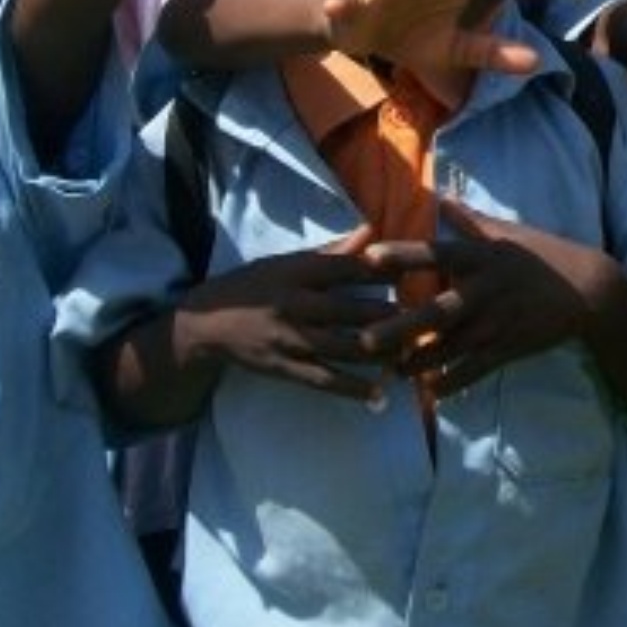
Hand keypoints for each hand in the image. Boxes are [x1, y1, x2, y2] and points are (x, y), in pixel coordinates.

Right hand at [180, 231, 399, 403]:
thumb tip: (371, 230)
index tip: (409, 272)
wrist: (206, 324)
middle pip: (349, 312)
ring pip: (342, 349)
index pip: (344, 269)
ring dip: (379, 353)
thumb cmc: (254, 285)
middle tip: (421, 318)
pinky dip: (354, 390)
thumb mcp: (286, 261)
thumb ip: (331, 251)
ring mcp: (289, 340)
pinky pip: (324, 381)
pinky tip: (381, 397)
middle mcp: (294, 305)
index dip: (379, 272)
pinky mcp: (285, 369)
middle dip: (387, 316)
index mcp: (295, 273)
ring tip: (408, 353)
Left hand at [361, 199, 608, 396]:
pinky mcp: (508, 348)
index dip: (403, 255)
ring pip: (449, 349)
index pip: (435, 254)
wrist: (586, 290)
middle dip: (400, 329)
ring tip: (389, 371)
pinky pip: (474, 370)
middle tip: (365, 341)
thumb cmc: (541, 254)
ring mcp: (497, 323)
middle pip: (435, 313)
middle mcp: (484, 290)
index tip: (369, 257)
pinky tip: (429, 391)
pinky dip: (452, 382)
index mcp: (480, 256)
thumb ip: (468, 219)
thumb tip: (439, 196)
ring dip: (417, 363)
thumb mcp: (506, 232)